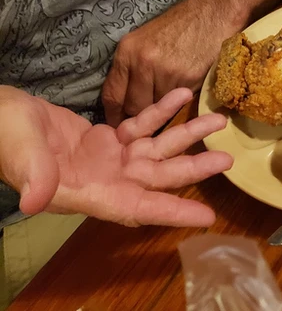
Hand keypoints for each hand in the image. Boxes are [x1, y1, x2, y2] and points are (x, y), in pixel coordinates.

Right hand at [0, 87, 231, 226]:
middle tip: (227, 158)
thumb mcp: (19, 154)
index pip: (137, 208)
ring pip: (157, 148)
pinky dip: (161, 111)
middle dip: (193, 169)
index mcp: (89, 192)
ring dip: (186, 135)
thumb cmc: (5, 136)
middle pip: (158, 177)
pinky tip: (181, 95)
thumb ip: (33, 176)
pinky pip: (141, 124)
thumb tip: (36, 202)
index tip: (207, 217)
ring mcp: (109, 158)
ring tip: (217, 121)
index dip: (172, 213)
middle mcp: (106, 179)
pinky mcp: (106, 138)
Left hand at [102, 0, 235, 125]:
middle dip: (139, 117)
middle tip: (146, 123)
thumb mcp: (146, 41)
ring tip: (170, 105)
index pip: (111, 95)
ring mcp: (166, 72)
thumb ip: (132, 68)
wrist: (213, 13)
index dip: (114, 116)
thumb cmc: (180, 26)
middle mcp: (142, 63)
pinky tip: (185, 95)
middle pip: (134, 106)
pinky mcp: (188, 79)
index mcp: (127, 52)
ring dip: (163, 110)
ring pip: (158, 107)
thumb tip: (126, 101)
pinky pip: (179, 102)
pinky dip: (181, 102)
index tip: (119, 127)